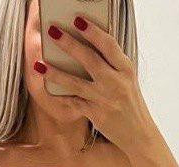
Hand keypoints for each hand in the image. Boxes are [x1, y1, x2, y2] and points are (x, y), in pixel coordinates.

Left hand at [38, 16, 155, 153]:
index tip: (78, 19)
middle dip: (69, 44)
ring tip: (40, 64)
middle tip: (52, 31)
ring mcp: (105, 100)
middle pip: (89, 59)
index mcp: (126, 69)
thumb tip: (88, 45)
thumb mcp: (127, 79)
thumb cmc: (130, 102)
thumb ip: (112, 63)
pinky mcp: (96, 115)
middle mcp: (116, 83)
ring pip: (76, 83)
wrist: (139, 133)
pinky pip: (74, 103)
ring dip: (56, 73)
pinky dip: (61, 96)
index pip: (108, 45)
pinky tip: (47, 88)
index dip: (93, 31)